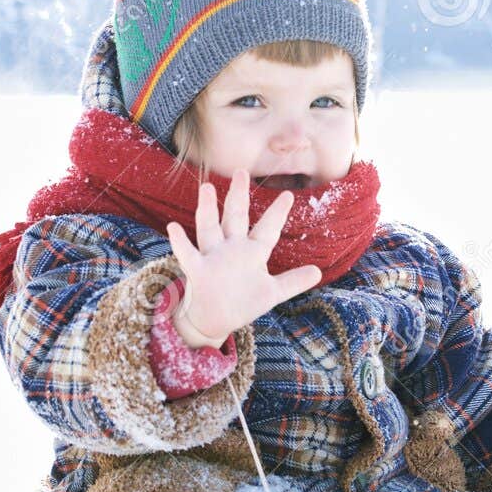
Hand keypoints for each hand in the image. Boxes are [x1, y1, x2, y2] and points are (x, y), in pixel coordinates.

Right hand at [165, 168, 322, 345]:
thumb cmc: (243, 301)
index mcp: (253, 252)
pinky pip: (187, 254)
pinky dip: (180, 242)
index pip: (267, 229)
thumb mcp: (272, 293)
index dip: (277, 214)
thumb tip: (318, 272)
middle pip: (235, 218)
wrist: (215, 318)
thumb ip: (292, 282)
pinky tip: (173, 227)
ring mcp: (213, 257)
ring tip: (207, 188)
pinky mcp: (198, 270)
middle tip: (241, 172)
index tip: (288, 195)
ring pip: (210, 228)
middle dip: (239, 196)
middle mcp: (232, 248)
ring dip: (208, 209)